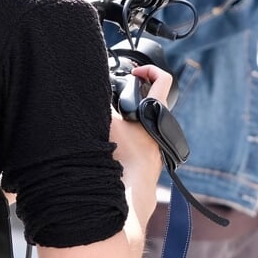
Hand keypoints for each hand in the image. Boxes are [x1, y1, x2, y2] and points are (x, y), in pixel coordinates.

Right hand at [110, 66, 172, 185]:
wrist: (133, 188)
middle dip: (135, 94)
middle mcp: (163, 124)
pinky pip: (144, 139)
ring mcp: (160, 141)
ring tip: (116, 121)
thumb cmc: (124, 155)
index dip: (148, 69)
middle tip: (120, 95)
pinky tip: (118, 142)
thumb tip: (93, 90)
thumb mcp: (109, 121)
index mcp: (156, 109)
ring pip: (147, 120)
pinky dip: (133, 136)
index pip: (162, 78)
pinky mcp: (156, 156)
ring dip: (132, 117)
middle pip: (153, 99)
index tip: (134, 72)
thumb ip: (104, 104)